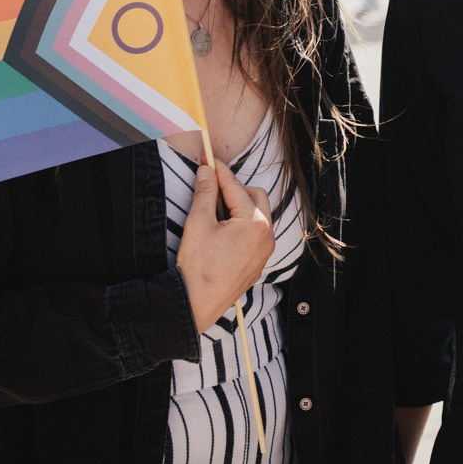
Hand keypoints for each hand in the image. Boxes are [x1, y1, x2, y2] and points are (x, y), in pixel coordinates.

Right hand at [177, 162, 273, 332]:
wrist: (196, 304)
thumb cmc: (197, 265)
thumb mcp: (198, 223)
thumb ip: (205, 193)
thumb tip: (206, 171)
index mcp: (255, 223)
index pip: (236, 187)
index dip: (219, 171)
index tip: (207, 159)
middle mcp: (267, 235)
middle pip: (255, 196)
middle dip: (235, 188)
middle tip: (212, 186)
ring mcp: (265, 251)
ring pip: (258, 215)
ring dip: (240, 206)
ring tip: (215, 208)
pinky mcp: (257, 263)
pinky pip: (256, 234)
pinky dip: (242, 224)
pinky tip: (222, 228)